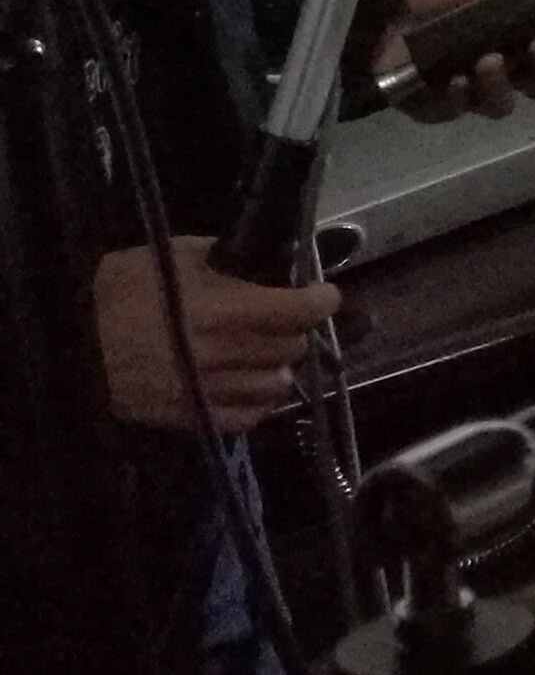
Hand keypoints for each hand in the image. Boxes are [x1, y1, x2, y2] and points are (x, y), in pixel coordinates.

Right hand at [94, 242, 339, 434]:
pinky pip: (247, 419)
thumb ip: (225, 257)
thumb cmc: (118, 291)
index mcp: (220, 310)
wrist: (69, 342)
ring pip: (276, 386)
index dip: (322, 300)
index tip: (324, 294)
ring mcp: (205, 391)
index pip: (297, 310)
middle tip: (284, 320)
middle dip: (295, 330)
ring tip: (266, 354)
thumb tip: (262, 260)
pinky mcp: (189, 418)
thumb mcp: (172, 255)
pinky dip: (258, 403)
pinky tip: (250, 386)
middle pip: (291, 347)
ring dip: (278, 367)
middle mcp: (220, 354)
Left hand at [386, 0, 534, 116]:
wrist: (384, 1)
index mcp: (530, 38)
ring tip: (487, 61)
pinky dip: (459, 98)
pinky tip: (454, 80)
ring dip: (501, 86)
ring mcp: (476, 91)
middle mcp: (511, 70)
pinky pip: (458, 112)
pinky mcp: (440, 107)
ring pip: (505, 105)